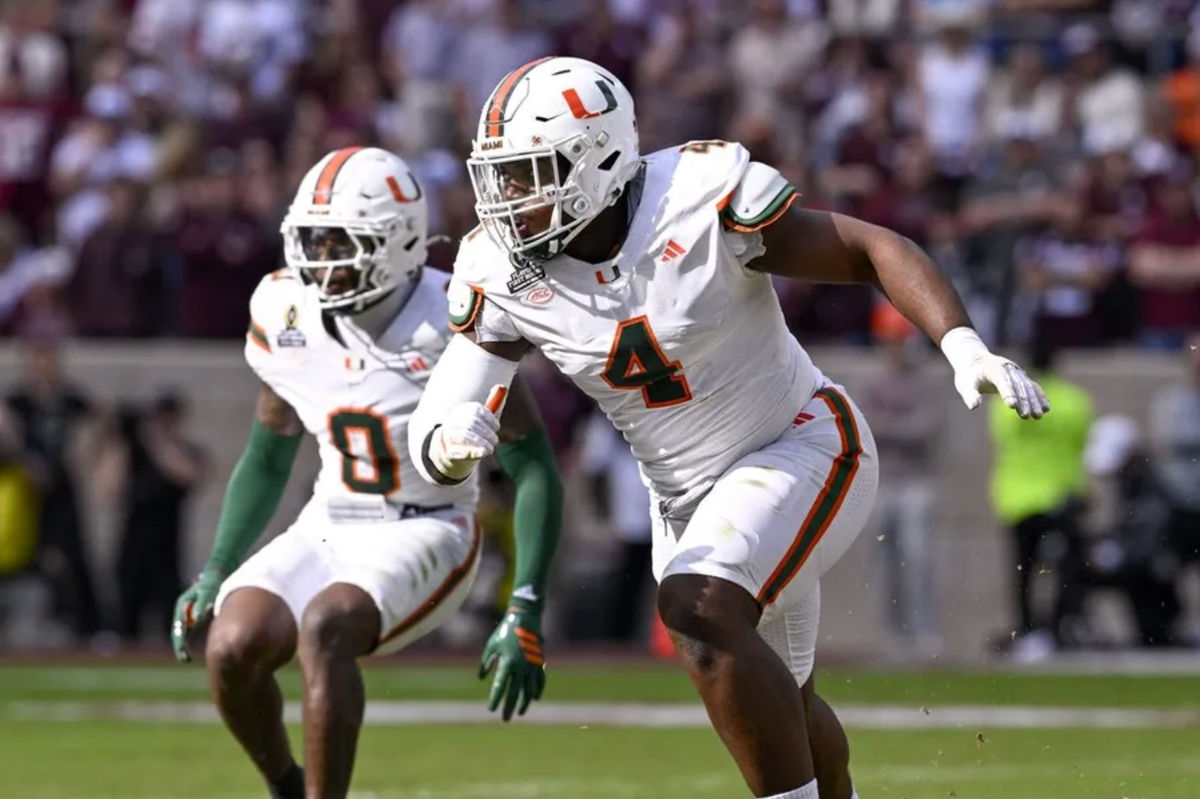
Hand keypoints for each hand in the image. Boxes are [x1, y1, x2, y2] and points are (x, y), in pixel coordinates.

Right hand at [171, 569, 223, 662]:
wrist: (219, 572)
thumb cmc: (213, 582)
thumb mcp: (207, 592)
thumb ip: (201, 605)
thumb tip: (195, 621)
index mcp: (183, 606)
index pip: (178, 628)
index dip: (179, 643)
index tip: (182, 655)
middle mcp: (183, 610)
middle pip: (178, 632)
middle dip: (180, 646)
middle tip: (185, 660)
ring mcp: (189, 612)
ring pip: (184, 632)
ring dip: (184, 644)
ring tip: (187, 658)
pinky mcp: (197, 613)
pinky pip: (192, 629)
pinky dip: (192, 638)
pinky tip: (197, 647)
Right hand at [429, 386, 506, 480]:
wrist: (452, 452)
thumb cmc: (472, 432)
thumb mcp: (482, 418)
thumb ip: (493, 403)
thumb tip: (500, 387)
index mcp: (461, 411)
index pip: (475, 410)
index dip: (489, 419)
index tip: (497, 427)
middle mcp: (452, 421)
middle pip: (472, 423)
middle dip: (487, 433)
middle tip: (495, 440)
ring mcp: (448, 437)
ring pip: (466, 437)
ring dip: (483, 443)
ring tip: (490, 448)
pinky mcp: (449, 452)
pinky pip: (462, 451)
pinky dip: (476, 451)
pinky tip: (484, 452)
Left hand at [478, 605, 545, 720]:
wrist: (526, 619)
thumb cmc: (505, 631)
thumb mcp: (491, 645)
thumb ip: (485, 662)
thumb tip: (481, 678)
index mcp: (507, 662)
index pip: (500, 686)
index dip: (495, 699)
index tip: (491, 709)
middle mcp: (520, 667)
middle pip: (515, 692)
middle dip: (509, 707)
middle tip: (505, 719)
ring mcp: (531, 666)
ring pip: (529, 689)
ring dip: (524, 702)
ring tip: (520, 713)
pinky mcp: (539, 662)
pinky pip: (539, 680)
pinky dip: (537, 690)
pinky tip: (534, 698)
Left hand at [941, 328, 1049, 418]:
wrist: (975, 360)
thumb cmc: (969, 375)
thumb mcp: (965, 384)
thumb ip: (970, 394)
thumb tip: (974, 406)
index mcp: (993, 369)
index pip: (1003, 382)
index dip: (1008, 393)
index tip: (1013, 406)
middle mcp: (1007, 369)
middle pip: (1018, 386)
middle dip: (1023, 401)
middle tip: (1027, 416)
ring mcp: (1016, 371)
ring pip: (1027, 387)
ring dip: (1034, 401)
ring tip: (1038, 416)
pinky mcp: (1021, 376)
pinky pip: (1032, 386)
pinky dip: (1039, 396)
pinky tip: (1046, 408)